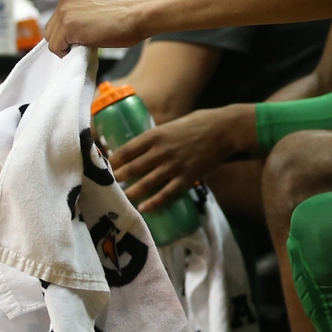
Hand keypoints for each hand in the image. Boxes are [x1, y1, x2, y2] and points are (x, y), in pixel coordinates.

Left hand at [44, 0, 147, 55]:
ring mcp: (64, 12)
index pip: (55, 23)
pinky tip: (86, 45)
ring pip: (51, 41)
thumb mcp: (94, 13)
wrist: (136, 17)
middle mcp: (64, 1)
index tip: (85, 36)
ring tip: (88, 42)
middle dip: (65, 41)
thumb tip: (67, 38)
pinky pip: (56, 48)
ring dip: (67, 47)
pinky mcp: (67, 26)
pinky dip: (68, 53)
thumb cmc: (123, 19)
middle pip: (50, 32)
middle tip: (87, 41)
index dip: (67, 35)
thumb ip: (79, 18)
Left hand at [109, 104, 256, 210]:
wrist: (225, 129)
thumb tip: (144, 148)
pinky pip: (166, 194)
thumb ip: (158, 137)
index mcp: (155, 135)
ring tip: (122, 199)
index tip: (106, 167)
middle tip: (109, 186)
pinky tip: (144, 208)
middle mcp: (161, 151)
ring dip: (131, 193)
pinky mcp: (187, 177)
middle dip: (118, 179)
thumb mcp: (173, 125)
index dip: (112, 161)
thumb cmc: (200, 123)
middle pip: (131, 168)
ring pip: (146, 183)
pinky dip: (153, 203)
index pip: (125, 150)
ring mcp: (174, 165)